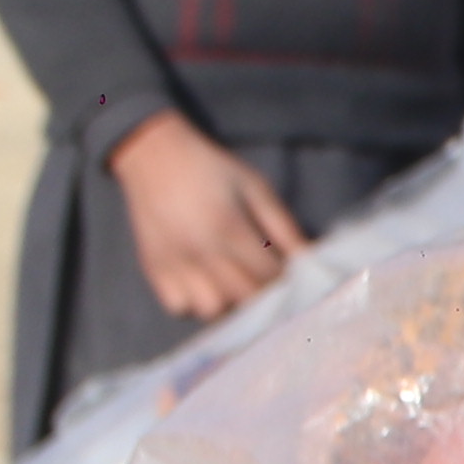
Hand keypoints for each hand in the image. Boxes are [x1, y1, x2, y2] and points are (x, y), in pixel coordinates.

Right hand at [104, 116, 312, 322]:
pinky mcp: (152, 269)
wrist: (152, 153)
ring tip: (235, 286)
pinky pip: (180, 308)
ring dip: (229, 305)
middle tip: (266, 284)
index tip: (292, 278)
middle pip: (242, 299)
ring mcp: (173, 263)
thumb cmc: (212, 170)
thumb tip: (311, 263)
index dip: (285, 282)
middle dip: (262, 297)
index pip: (267, 277)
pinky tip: (205, 286)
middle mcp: (198, 251)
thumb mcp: (256, 188)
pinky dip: (194, 305)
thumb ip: (285, 228)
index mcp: (228, 228)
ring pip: (211, 310)